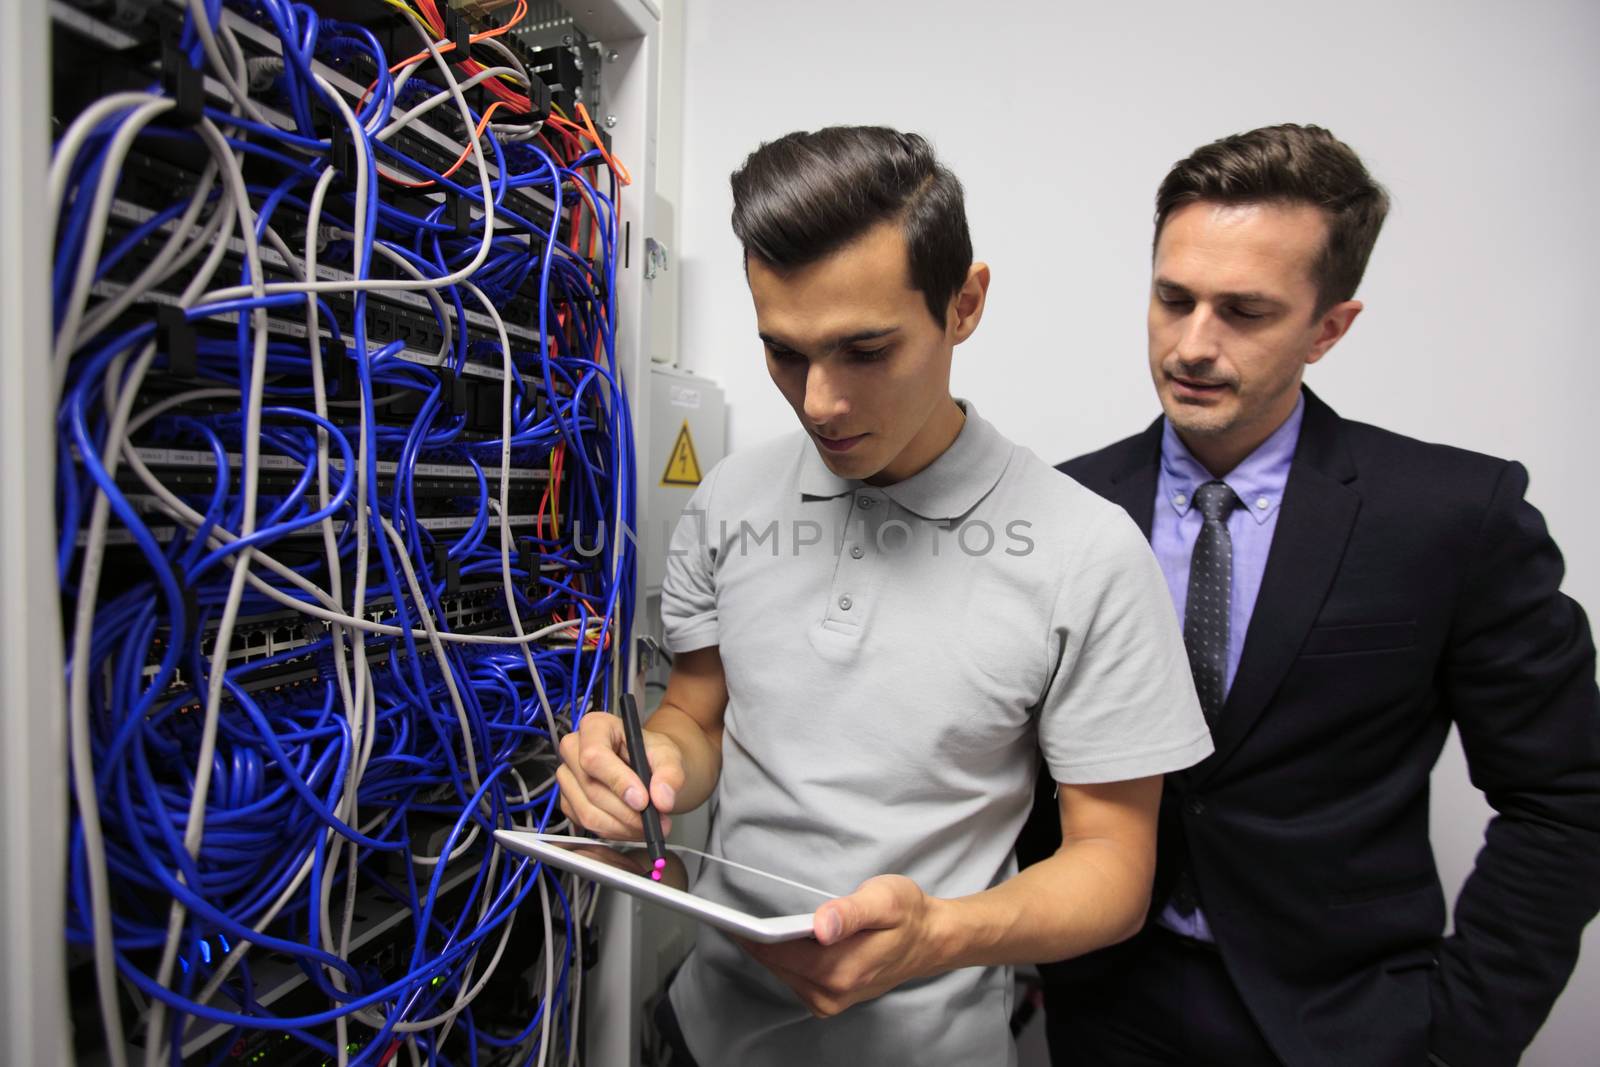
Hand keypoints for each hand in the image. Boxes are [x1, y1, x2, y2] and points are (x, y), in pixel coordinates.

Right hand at [556, 711, 684, 838]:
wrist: (649, 766)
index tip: (642, 800)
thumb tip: (662, 799)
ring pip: (588, 812)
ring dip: (623, 826)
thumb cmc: (652, 753)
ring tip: (649, 825)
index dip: (618, 781)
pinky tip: (633, 826)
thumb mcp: (668, 755)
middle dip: (626, 812)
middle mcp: (574, 749)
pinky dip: (615, 831)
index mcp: (595, 727)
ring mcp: (568, 777)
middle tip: (655, 819)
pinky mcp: (568, 802)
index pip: (594, 756)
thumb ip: (669, 773)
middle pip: (591, 788)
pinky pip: (588, 826)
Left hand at [740, 875, 943, 1017]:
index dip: (751, 937)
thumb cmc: (908, 915)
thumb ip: (850, 912)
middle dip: (757, 942)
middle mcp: (834, 993)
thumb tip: (821, 926)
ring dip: (770, 951)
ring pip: (784, 974)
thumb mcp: (884, 900)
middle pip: (777, 966)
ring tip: (752, 926)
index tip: (727, 920)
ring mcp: (832, 1000)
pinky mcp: (832, 998)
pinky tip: (783, 940)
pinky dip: (785, 960)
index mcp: (842, 970)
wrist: (931, 939)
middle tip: (732, 916)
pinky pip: (795, 978)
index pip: (780, 954)